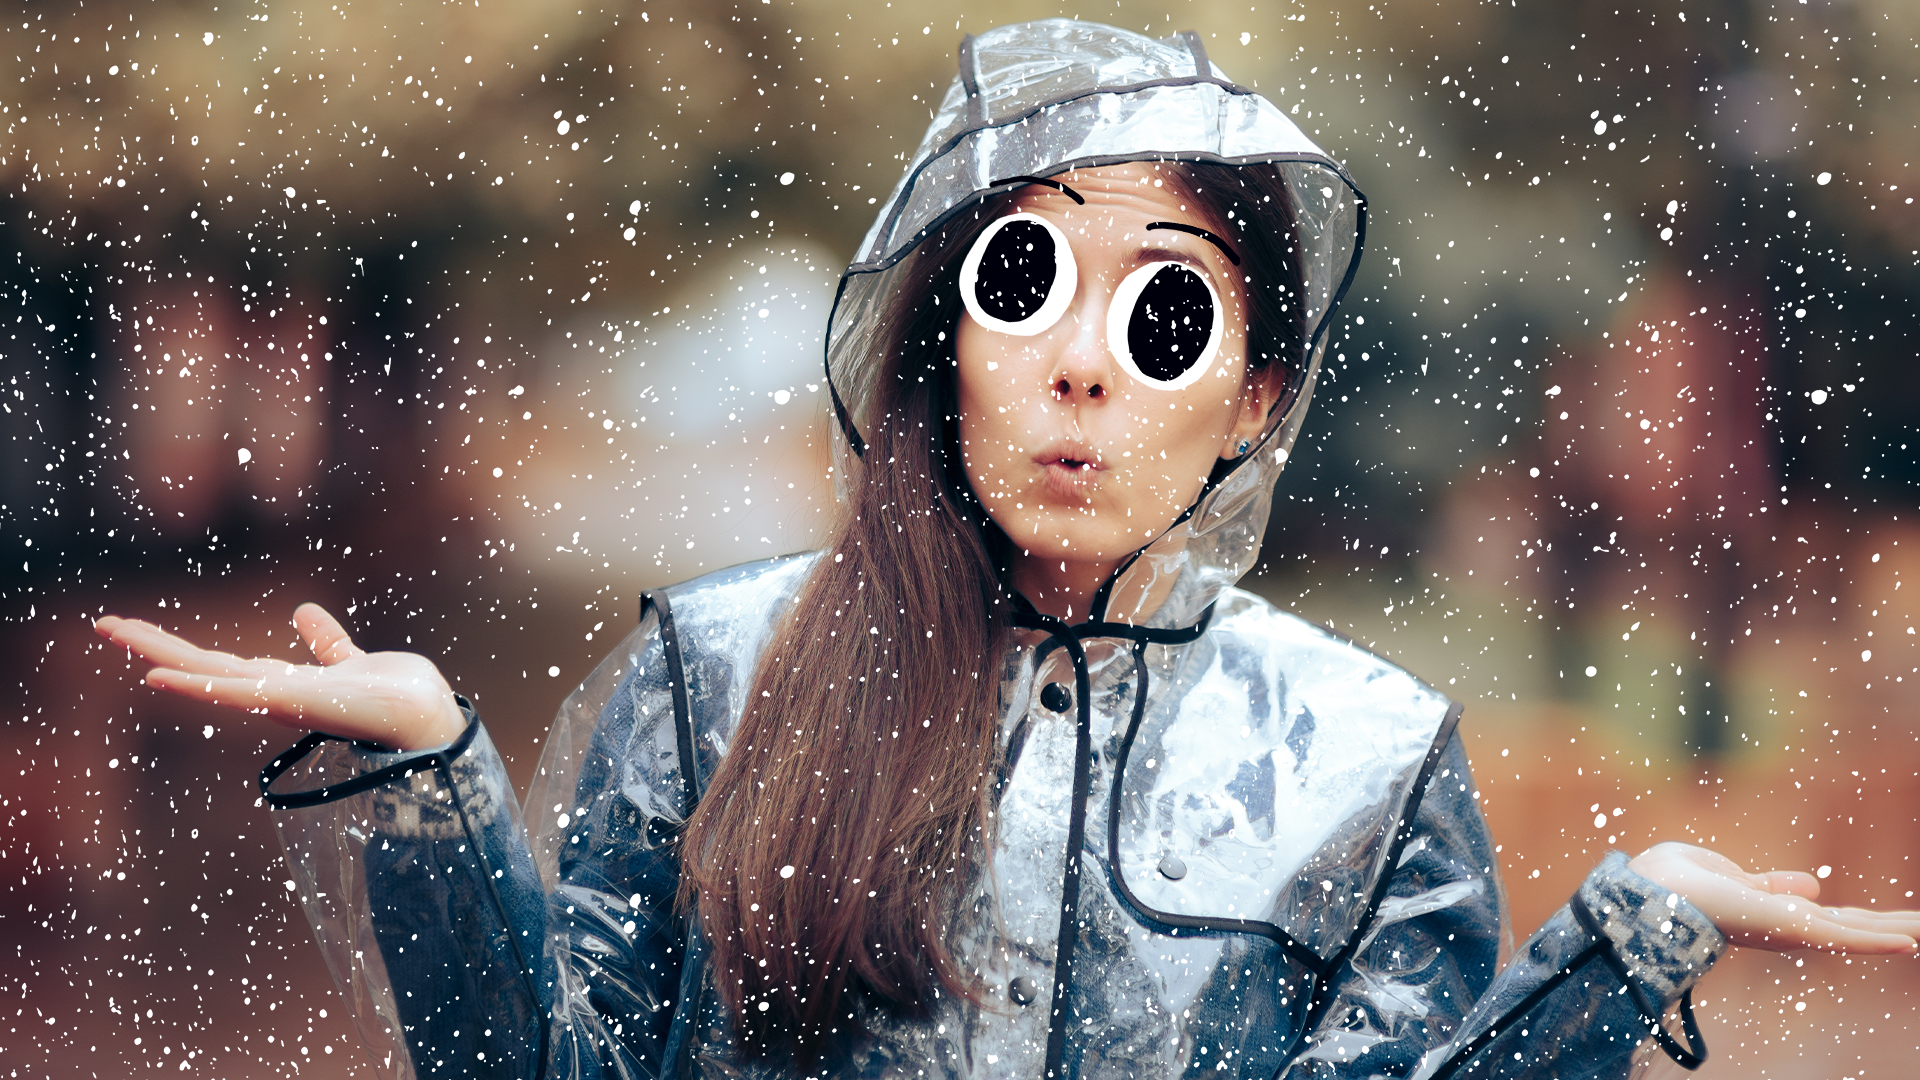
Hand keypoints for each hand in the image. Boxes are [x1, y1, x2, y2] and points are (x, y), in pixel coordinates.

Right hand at [96, 603, 465, 751]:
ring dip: (161, 656)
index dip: (177, 650)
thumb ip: (326, 642)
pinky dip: (197, 688)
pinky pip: (237, 694)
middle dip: (153, 646)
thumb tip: (303, 612)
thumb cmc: (391, 697)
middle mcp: (271, 695)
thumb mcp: (347, 661)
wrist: (423, 713)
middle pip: (202, 667)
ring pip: (208, 676)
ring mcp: (277, 701)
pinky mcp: (293, 703)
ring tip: (117, 634)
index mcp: (280, 685)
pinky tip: (160, 677)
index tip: (134, 631)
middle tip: (104, 624)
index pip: (218, 665)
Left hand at [1628, 842, 1919, 954]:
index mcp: (1771, 913)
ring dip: (1897, 932)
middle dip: (1891, 928)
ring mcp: (1790, 930)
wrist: (1650, 892)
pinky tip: (1911, 942)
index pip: (1830, 919)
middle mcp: (1785, 927)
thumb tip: (1816, 886)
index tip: (1899, 925)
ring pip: (1857, 933)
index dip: (1864, 921)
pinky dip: (1878, 941)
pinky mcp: (1792, 929)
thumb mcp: (1732, 875)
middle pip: (1852, 928)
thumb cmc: (1671, 883)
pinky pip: (1843, 937)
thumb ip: (1773, 884)